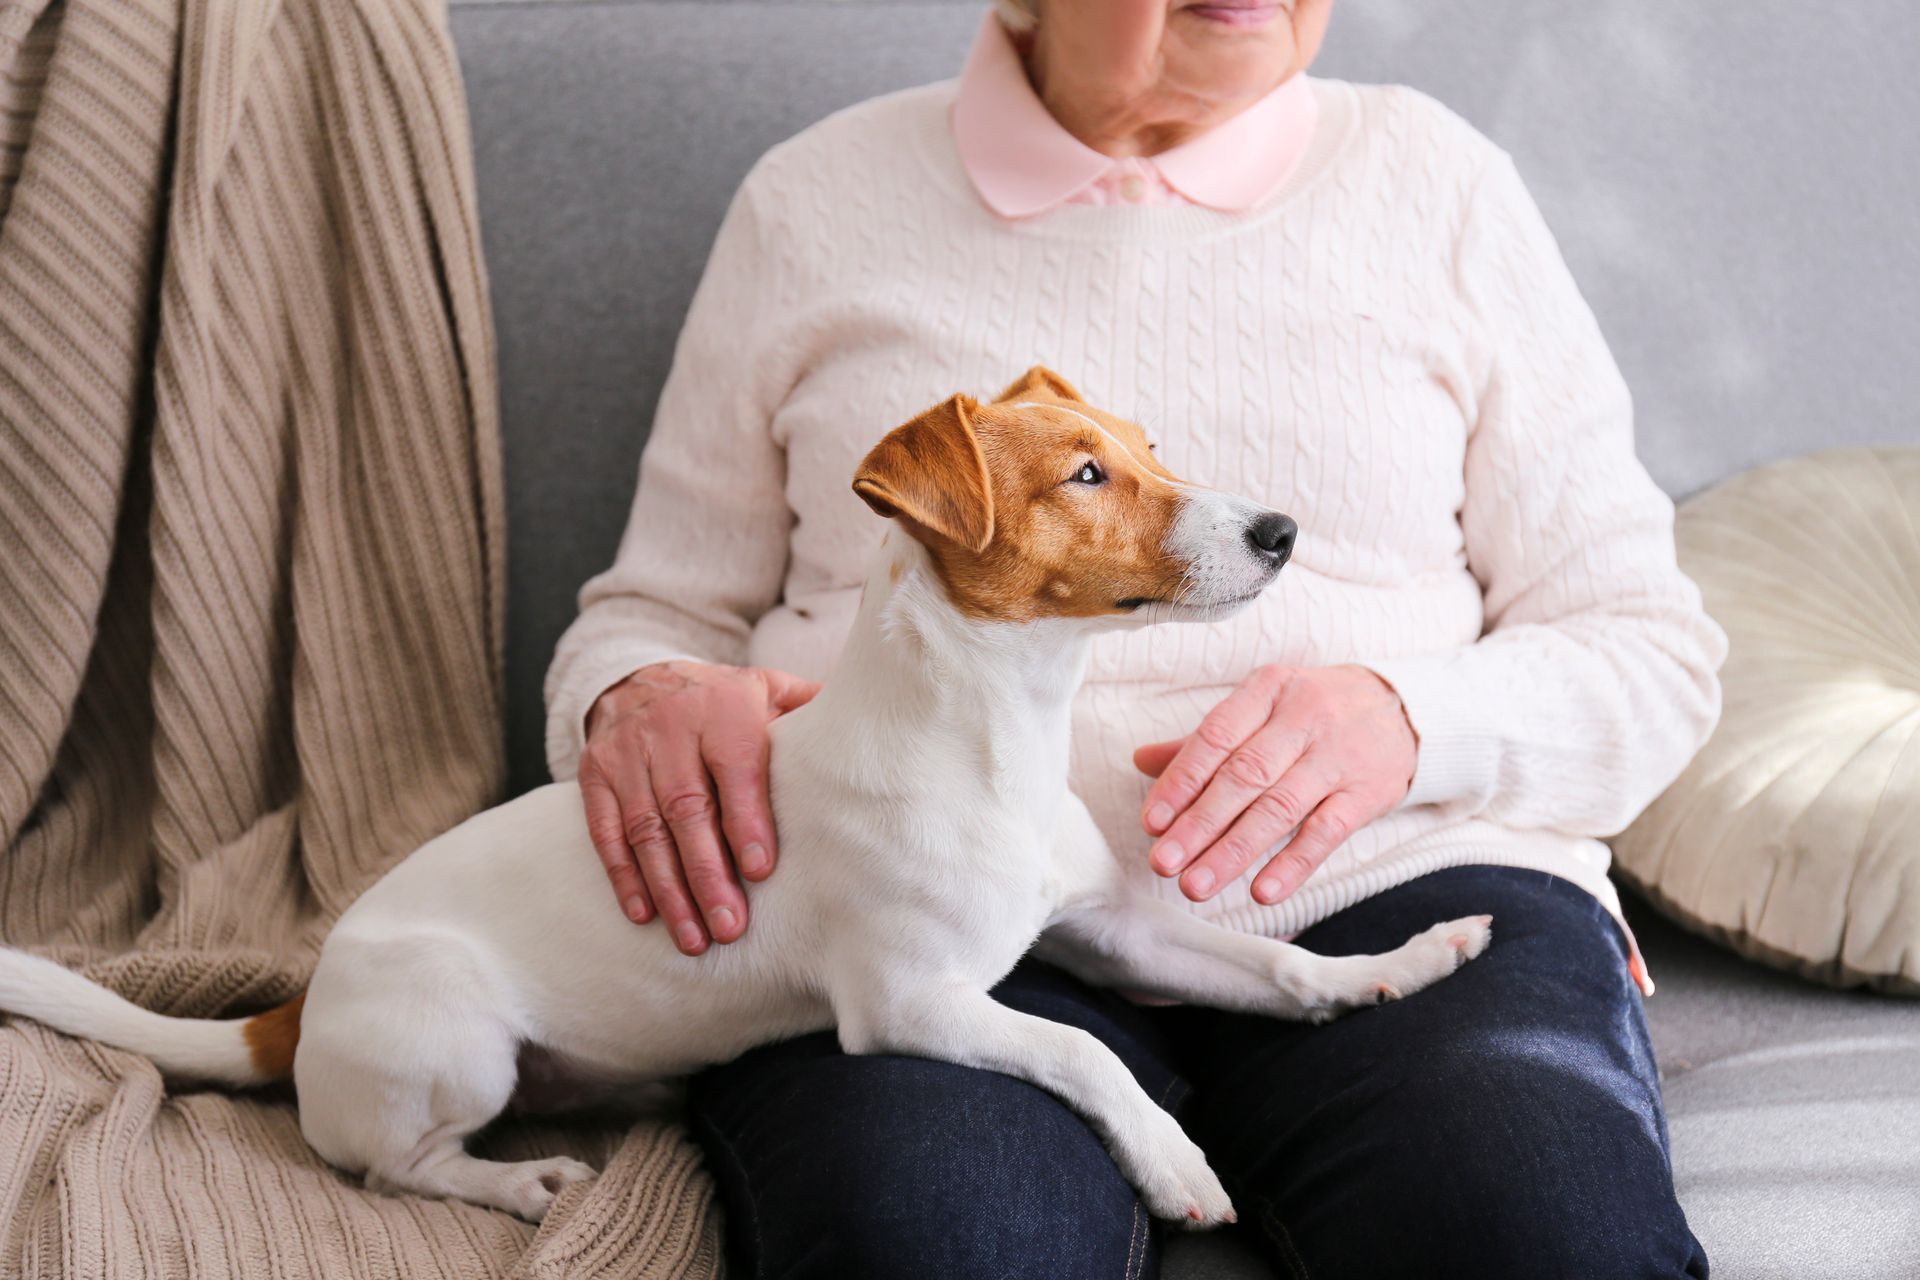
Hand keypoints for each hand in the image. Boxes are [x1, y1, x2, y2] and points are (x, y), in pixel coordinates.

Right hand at [579, 660, 820, 954]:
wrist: (639, 676)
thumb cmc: (722, 700)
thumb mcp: (767, 689)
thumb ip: (810, 711)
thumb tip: (875, 736)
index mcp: (722, 708)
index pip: (734, 767)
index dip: (745, 821)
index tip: (759, 872)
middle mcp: (669, 728)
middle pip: (686, 808)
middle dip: (707, 873)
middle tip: (729, 927)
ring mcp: (626, 753)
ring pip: (645, 828)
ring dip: (669, 887)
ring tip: (693, 937)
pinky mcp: (594, 775)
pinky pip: (605, 830)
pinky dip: (623, 875)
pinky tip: (644, 913)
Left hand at [1133, 664, 1416, 906]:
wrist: (1405, 710)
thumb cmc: (1314, 711)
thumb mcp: (1264, 707)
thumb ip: (1205, 741)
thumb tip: (1142, 761)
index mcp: (1268, 690)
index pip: (1216, 736)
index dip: (1181, 781)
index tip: (1151, 822)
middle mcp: (1303, 718)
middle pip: (1244, 776)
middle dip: (1199, 824)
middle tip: (1163, 863)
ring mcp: (1338, 757)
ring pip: (1280, 808)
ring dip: (1234, 851)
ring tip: (1196, 884)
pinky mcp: (1367, 793)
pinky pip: (1326, 832)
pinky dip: (1293, 864)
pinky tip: (1262, 892)